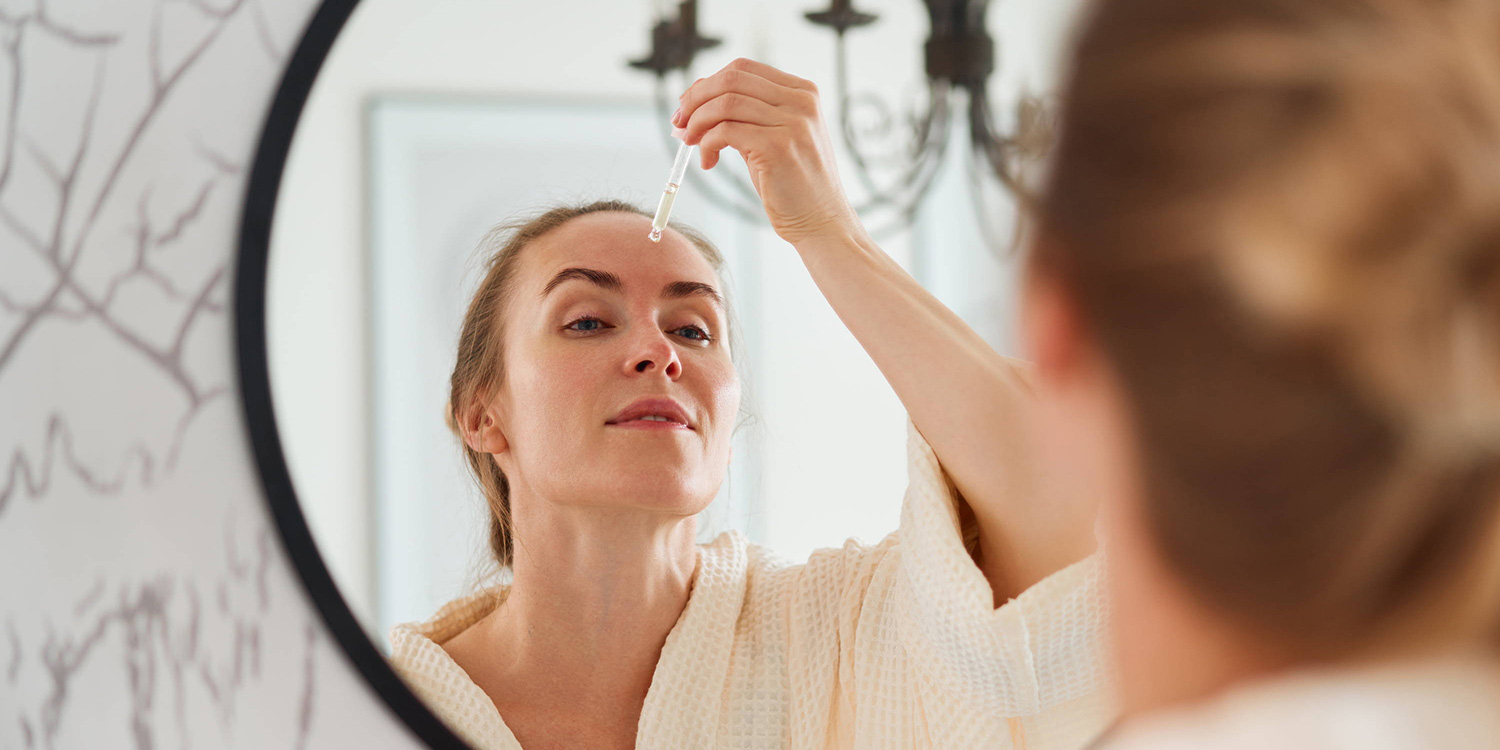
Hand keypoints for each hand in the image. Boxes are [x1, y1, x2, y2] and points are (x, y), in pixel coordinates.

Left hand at [674, 58, 862, 246]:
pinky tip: (708, 161)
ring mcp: (792, 122)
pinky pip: (725, 131)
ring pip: (725, 104)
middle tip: (680, 123)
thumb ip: (746, 114)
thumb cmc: (793, 183)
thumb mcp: (774, 137)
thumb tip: (696, 96)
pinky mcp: (778, 146)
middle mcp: (801, 101)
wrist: (821, 221)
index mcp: (803, 92)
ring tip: (691, 144)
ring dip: (697, 123)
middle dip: (696, 99)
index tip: (687, 106)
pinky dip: (707, 144)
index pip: (743, 69)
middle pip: (731, 79)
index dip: (707, 84)